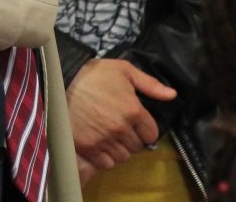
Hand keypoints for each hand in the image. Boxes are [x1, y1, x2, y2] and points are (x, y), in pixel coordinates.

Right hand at [67, 58, 176, 174]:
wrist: (62, 80)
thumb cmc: (95, 74)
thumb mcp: (124, 70)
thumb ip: (150, 84)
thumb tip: (173, 95)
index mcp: (133, 110)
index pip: (151, 134)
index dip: (145, 128)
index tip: (135, 121)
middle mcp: (121, 128)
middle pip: (137, 147)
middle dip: (132, 138)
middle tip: (120, 126)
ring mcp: (104, 140)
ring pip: (123, 156)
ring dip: (119, 148)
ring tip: (110, 134)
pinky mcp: (89, 148)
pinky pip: (106, 163)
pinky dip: (106, 156)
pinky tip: (100, 142)